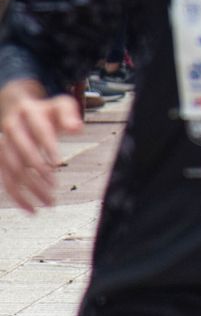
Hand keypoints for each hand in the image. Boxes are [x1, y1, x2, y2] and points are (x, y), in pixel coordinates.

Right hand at [0, 80, 83, 213]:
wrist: (20, 109)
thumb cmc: (47, 111)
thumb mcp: (61, 106)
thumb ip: (70, 115)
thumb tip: (77, 129)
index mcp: (28, 112)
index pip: (39, 130)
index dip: (47, 146)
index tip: (58, 163)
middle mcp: (11, 128)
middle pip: (22, 153)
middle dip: (38, 172)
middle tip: (54, 187)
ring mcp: (2, 144)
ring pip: (12, 170)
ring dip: (29, 188)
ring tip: (49, 203)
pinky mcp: (0, 159)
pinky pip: (5, 180)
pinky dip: (17, 197)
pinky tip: (31, 209)